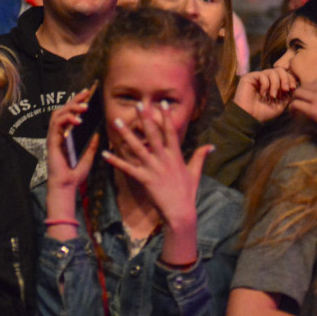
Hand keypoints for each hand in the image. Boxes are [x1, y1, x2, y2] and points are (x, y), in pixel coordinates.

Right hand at [45, 87, 100, 218]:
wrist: (67, 187)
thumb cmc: (74, 175)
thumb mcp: (88, 158)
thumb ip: (91, 146)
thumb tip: (97, 134)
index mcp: (64, 137)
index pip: (68, 114)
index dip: (76, 103)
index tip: (87, 94)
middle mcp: (57, 135)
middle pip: (62, 110)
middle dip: (74, 100)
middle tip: (86, 93)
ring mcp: (53, 138)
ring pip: (57, 114)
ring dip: (71, 108)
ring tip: (84, 107)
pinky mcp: (52, 142)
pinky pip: (56, 125)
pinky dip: (67, 120)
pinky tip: (77, 121)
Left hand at [103, 103, 210, 263]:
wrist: (180, 213)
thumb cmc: (187, 193)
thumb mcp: (195, 173)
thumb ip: (200, 156)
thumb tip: (211, 146)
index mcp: (175, 156)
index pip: (171, 132)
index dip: (166, 117)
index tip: (162, 103)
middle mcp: (164, 159)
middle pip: (153, 135)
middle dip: (145, 118)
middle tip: (139, 104)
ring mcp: (153, 169)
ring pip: (137, 147)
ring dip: (126, 134)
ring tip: (116, 121)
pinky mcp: (144, 179)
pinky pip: (127, 168)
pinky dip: (116, 161)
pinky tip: (105, 154)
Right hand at [233, 68, 295, 122]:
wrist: (249, 117)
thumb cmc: (263, 113)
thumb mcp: (280, 104)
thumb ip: (287, 95)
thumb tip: (295, 85)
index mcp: (273, 83)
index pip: (284, 74)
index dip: (290, 79)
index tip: (292, 88)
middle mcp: (266, 78)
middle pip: (280, 70)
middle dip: (285, 79)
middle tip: (286, 89)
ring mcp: (257, 77)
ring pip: (272, 71)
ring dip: (276, 84)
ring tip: (273, 95)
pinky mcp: (249, 77)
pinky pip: (262, 75)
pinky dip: (266, 85)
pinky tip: (263, 94)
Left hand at [290, 78, 316, 146]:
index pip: (315, 82)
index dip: (310, 91)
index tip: (309, 99)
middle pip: (305, 86)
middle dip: (301, 94)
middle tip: (300, 104)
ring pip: (298, 93)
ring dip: (295, 101)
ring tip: (295, 110)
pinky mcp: (313, 110)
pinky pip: (296, 104)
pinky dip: (292, 109)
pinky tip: (294, 115)